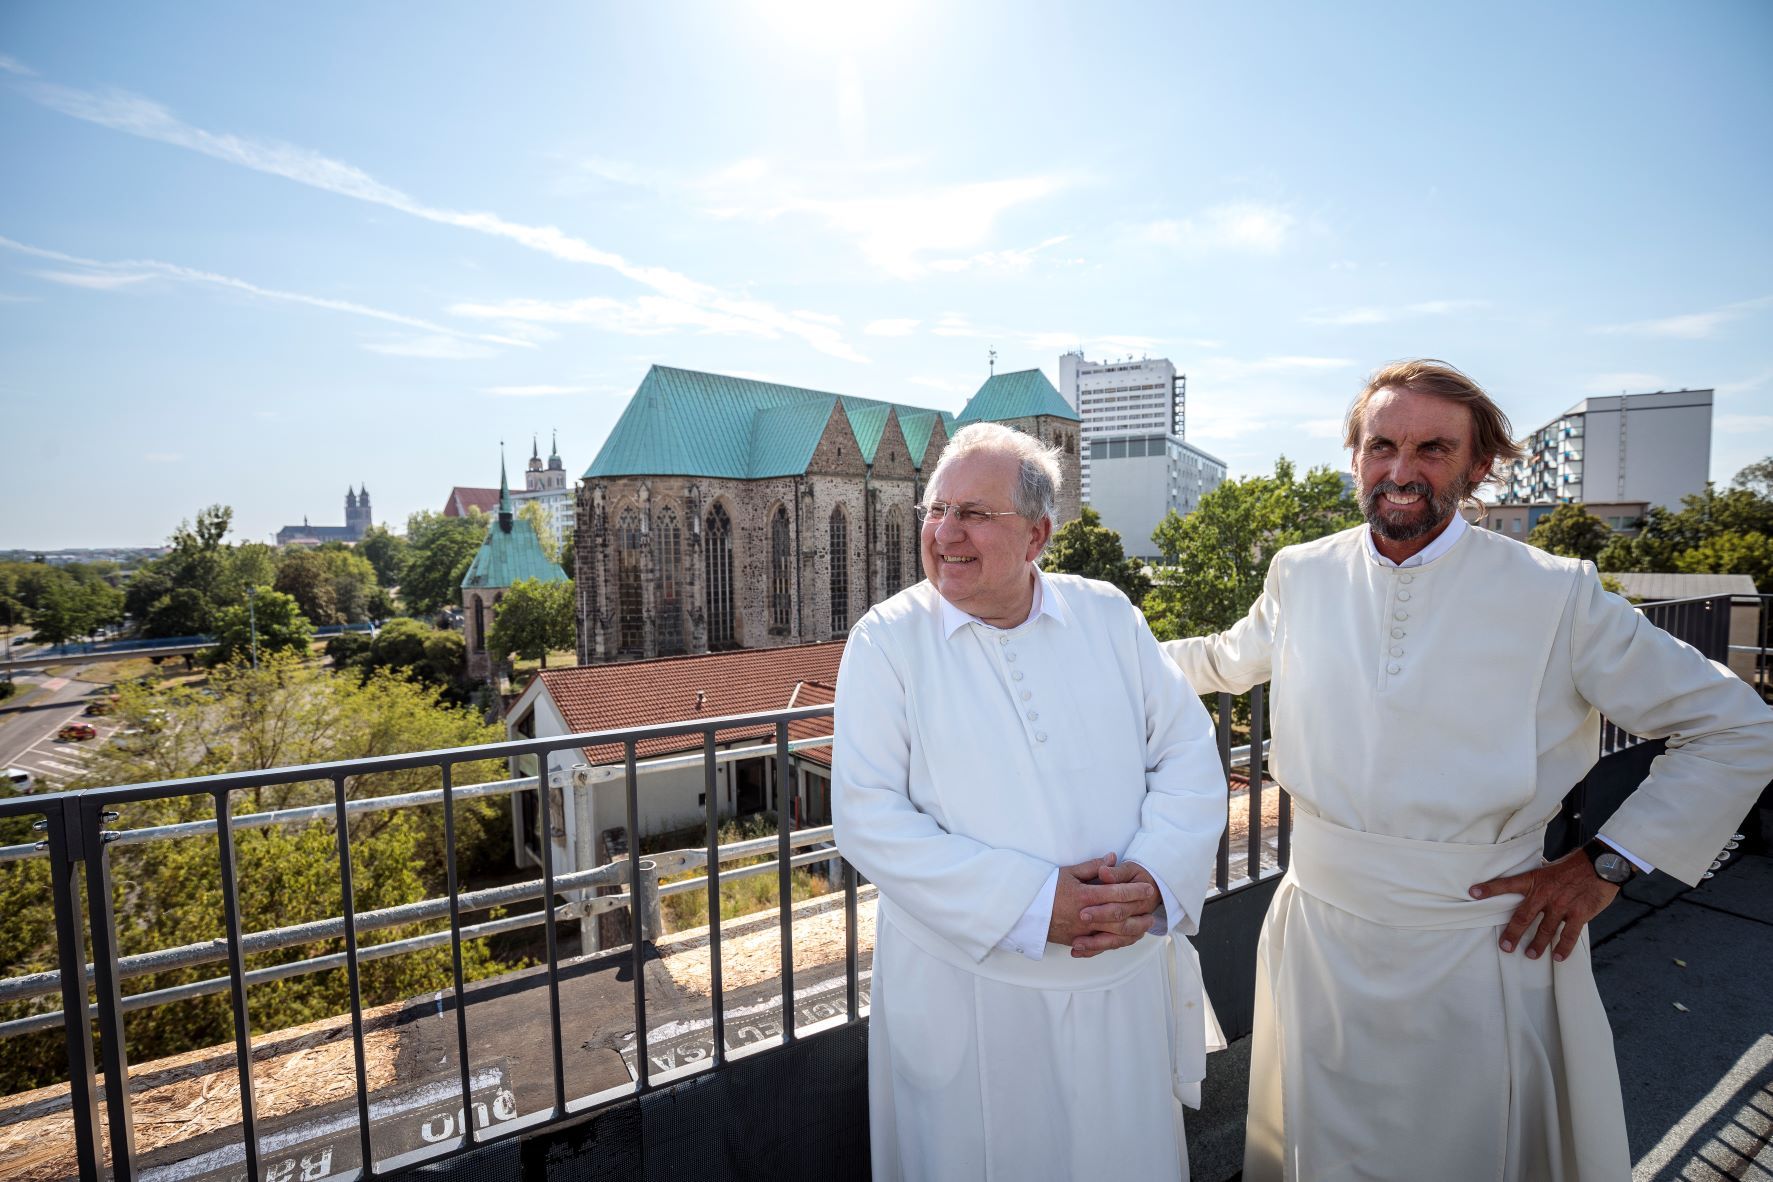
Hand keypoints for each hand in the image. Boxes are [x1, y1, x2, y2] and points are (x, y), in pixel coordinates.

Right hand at [1047, 853, 1157, 954]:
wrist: (1024, 911)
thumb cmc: (1046, 889)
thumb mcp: (1068, 872)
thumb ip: (1092, 867)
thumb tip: (1112, 858)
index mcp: (1084, 895)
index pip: (1115, 893)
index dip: (1134, 890)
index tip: (1148, 888)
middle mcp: (1085, 916)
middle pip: (1119, 915)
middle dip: (1138, 911)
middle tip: (1152, 908)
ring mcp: (1081, 932)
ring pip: (1114, 934)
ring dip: (1133, 930)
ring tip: (1145, 925)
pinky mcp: (1077, 941)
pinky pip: (1101, 945)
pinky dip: (1117, 942)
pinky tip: (1127, 938)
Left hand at [1469, 850, 1620, 962]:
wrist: (1602, 864)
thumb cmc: (1575, 866)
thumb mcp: (1550, 869)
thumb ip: (1539, 881)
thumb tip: (1527, 889)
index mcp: (1536, 880)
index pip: (1508, 884)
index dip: (1490, 888)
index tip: (1473, 893)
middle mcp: (1545, 894)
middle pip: (1523, 917)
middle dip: (1512, 933)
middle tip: (1505, 946)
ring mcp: (1562, 906)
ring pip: (1545, 929)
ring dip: (1537, 944)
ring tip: (1530, 955)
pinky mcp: (1579, 914)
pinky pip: (1569, 935)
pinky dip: (1563, 948)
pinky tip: (1557, 957)